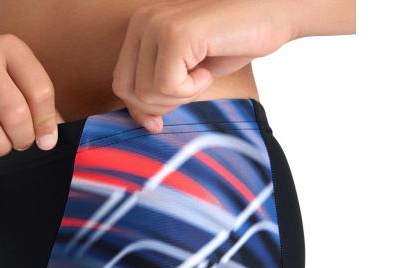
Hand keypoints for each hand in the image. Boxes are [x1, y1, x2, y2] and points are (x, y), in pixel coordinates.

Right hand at [0, 33, 60, 166]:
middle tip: (22, 141)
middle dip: (23, 137)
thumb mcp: (22, 74)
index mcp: (10, 50)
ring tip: (3, 144)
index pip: (40, 92)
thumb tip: (48, 139)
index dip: (46, 123)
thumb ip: (40, 103)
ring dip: (1, 146)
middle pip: (15, 113)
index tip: (46, 140)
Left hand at [112, 0, 295, 132]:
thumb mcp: (186, 75)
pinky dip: (192, 89)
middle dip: (161, 105)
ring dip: (180, 96)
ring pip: (147, 93)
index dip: (143, 109)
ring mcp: (157, 25)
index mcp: (139, 30)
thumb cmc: (230, 45)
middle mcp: (142, 22)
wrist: (270, 16)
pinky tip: (207, 69)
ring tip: (201, 73)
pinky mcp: (176, 34)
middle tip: (191, 86)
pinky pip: (168, 86)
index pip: (121, 85)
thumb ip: (159, 95)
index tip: (166, 115)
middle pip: (129, 91)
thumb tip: (148, 125)